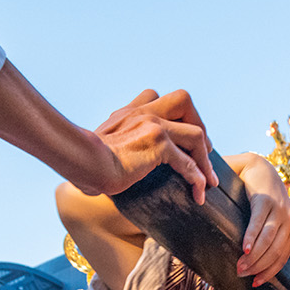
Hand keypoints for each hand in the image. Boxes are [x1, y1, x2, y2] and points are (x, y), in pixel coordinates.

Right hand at [90, 89, 218, 203]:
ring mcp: (152, 124)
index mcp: (128, 111)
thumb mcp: (100, 147)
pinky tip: (198, 193)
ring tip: (207, 181)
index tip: (180, 141)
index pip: (155, 96)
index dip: (174, 115)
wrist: (81, 164)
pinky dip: (197, 179)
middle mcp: (142, 112)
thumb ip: (112, 147)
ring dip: (205, 159)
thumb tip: (110, 173)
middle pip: (183, 101)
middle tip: (202, 155)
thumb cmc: (84, 164)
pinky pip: (189, 161)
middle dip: (199, 125)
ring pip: (196, 133)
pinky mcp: (158, 143)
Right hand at [232, 155, 289, 286]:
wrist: (259, 168)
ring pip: (268, 241)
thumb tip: (271, 261)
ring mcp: (280, 210)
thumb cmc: (264, 198)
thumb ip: (277, 238)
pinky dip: (252, 238)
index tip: (255, 282)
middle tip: (242, 274)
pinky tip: (245, 249)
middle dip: (258, 267)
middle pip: (275, 252)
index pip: (283, 258)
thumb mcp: (275, 219)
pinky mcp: (266, 200)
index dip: (269, 273)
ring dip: (254, 257)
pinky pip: (259, 223)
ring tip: (240, 265)